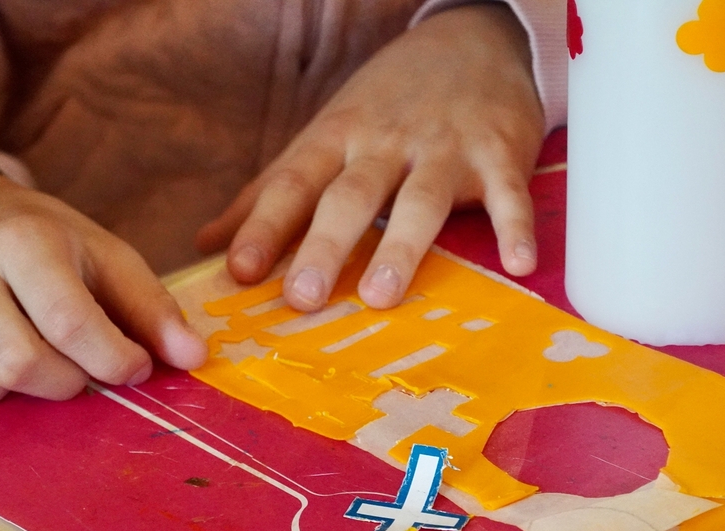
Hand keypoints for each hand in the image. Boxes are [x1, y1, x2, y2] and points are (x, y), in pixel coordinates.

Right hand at [0, 168, 205, 402]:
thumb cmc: (46, 242)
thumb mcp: (106, 256)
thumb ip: (151, 308)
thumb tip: (194, 357)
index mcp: (24, 240)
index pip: (70, 321)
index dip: (113, 360)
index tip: (134, 368)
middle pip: (13, 362)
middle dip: (62, 384)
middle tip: (78, 372)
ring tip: (22, 366)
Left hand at [196, 3, 544, 310]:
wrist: (474, 40)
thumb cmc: (387, 103)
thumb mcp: (324, 134)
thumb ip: (269, 192)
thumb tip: (205, 243)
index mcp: (337, 138)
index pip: (293, 183)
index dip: (264, 226)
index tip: (239, 271)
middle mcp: (385, 143)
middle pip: (351, 195)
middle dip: (324, 244)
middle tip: (303, 296)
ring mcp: (444, 148)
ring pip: (420, 199)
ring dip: (401, 247)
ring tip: (379, 295)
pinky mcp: (498, 154)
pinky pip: (507, 194)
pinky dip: (514, 227)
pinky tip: (519, 265)